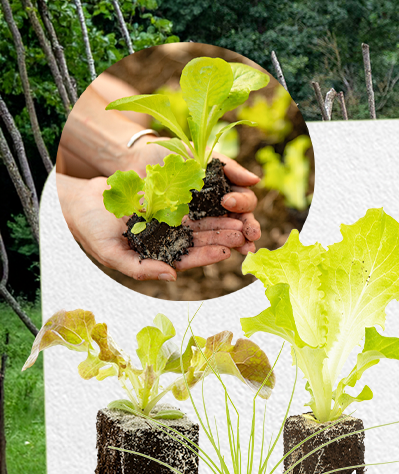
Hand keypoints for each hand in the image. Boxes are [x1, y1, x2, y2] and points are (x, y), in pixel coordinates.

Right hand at [58, 161, 261, 281]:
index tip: (225, 251)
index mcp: (159, 254)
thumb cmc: (90, 230)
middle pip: (201, 238)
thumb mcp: (111, 253)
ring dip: (221, 219)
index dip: (207, 255)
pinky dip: (208, 198)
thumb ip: (140, 268)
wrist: (78, 199)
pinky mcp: (169, 197)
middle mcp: (169, 237)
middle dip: (222, 236)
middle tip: (244, 234)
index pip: (189, 257)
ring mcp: (170, 217)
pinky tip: (225, 196)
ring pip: (202, 219)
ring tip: (241, 217)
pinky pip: (192, 198)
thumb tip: (171, 277)